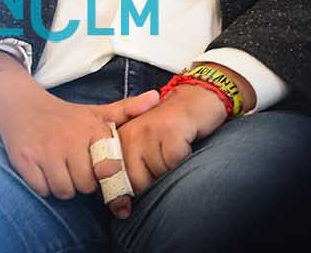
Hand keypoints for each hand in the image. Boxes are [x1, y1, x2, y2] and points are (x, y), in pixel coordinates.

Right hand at [0, 88, 160, 209]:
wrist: (20, 105)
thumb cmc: (64, 115)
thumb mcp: (96, 111)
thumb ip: (127, 109)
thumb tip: (156, 98)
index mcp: (91, 129)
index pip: (109, 170)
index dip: (105, 177)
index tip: (98, 172)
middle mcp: (70, 139)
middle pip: (86, 185)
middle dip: (81, 181)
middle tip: (74, 166)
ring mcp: (46, 150)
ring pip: (65, 190)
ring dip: (62, 185)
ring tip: (59, 168)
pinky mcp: (25, 160)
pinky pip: (42, 189)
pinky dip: (43, 185)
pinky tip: (42, 169)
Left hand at [110, 83, 228, 206]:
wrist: (196, 99)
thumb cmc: (171, 130)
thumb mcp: (145, 146)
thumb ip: (133, 171)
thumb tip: (122, 211)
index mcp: (121, 139)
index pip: (114, 177)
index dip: (121, 195)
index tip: (124, 209)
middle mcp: (131, 134)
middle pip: (138, 181)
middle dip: (154, 183)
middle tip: (166, 165)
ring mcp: (150, 131)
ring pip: (159, 174)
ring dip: (171, 171)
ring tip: (176, 153)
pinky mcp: (171, 129)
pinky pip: (176, 163)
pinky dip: (184, 160)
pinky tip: (186, 146)